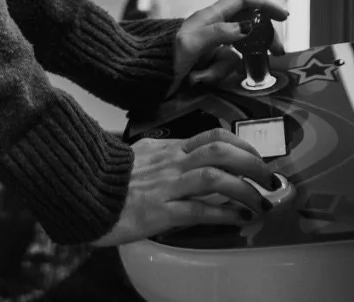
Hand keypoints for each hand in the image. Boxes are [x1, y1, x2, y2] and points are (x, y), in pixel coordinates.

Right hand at [92, 128, 273, 245]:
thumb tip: (192, 156)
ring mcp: (167, 186)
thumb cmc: (113, 177)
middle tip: (267, 179)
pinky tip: (240, 218)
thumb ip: (169, 155)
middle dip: (251, 163)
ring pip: (213, 177)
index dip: (241, 145)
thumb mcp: (144, 156)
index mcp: (169, 148)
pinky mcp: (161, 212)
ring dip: (244, 189)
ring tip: (260, 202)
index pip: (212, 136)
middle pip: (219, 150)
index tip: (257, 157)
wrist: (85, 192)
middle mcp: (172, 162)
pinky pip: (198, 210)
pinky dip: (224, 214)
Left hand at [172, 0, 287, 90]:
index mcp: (210, 16)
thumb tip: (247, 28)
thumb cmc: (167, 56)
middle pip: (247, 28)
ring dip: (223, 68)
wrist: (150, 77)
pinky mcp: (208, 63)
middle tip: (276, 54)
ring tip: (203, 76)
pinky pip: (224, 69)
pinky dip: (215, 76)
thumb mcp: (192, 43)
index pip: (242, 2)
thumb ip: (220, 33)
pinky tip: (199, 80)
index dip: (263, 5)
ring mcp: (211, 47)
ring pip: (235, 55)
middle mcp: (213, 28)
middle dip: (259, 42)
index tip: (283, 16)